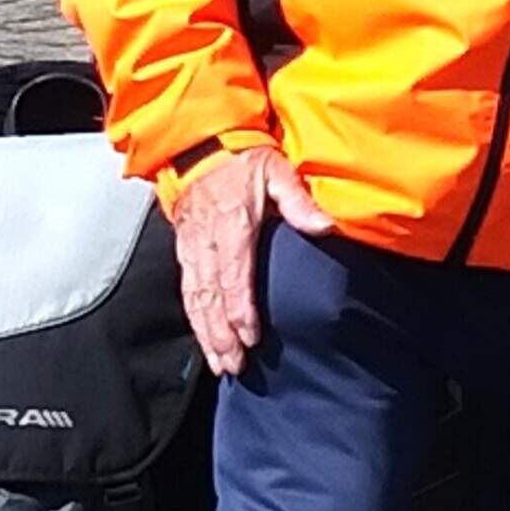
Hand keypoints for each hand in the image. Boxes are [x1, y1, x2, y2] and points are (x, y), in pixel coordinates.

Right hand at [165, 147, 329, 379]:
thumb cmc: (243, 159)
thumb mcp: (276, 170)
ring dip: (206, 333)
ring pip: (196, 298)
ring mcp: (192, 248)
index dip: (240, 310)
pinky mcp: (184, 250)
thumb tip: (325, 226)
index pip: (234, 276)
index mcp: (232, 225)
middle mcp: (208, 242)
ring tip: (219, 363)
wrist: (200, 144)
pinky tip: (204, 338)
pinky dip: (194, 317)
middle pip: (211, 297)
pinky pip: (187, 289)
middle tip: (233, 365)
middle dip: (220, 335)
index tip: (250, 337)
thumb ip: (298, 200)